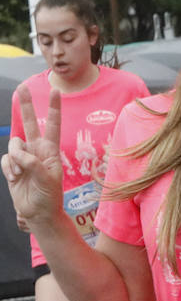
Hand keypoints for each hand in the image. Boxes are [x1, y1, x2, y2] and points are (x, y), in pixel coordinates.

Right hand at [3, 85, 63, 229]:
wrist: (38, 212)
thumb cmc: (49, 197)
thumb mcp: (47, 180)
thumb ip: (34, 163)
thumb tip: (20, 154)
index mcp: (50, 151)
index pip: (52, 125)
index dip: (53, 108)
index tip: (55, 91)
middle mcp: (37, 150)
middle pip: (29, 123)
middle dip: (26, 106)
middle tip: (22, 87)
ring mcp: (23, 157)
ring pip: (12, 144)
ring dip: (14, 160)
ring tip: (20, 174)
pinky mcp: (11, 166)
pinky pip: (4, 158)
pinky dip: (7, 167)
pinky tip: (14, 178)